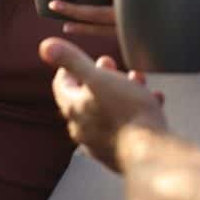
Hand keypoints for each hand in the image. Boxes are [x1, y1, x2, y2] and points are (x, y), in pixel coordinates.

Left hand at [39, 37, 165, 171]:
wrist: (150, 153)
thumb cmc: (125, 113)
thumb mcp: (98, 78)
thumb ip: (72, 60)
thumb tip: (45, 46)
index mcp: (74, 110)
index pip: (62, 85)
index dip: (69, 67)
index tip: (81, 56)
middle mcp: (83, 129)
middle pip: (85, 97)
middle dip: (99, 77)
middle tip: (110, 64)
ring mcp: (102, 143)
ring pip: (108, 110)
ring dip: (122, 91)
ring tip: (137, 80)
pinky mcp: (122, 152)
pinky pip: (127, 126)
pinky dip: (137, 110)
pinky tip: (154, 101)